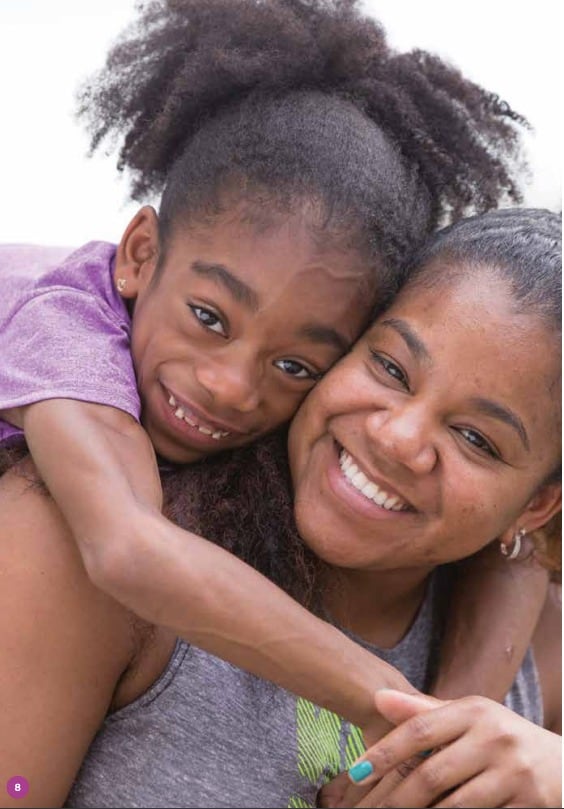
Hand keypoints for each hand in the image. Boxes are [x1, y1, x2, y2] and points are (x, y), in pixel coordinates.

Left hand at [341, 690, 561, 807]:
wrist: (563, 765)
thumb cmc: (502, 738)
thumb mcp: (469, 718)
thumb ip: (424, 712)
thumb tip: (377, 698)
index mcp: (475, 710)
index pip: (420, 730)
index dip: (385, 751)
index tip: (356, 772)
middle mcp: (495, 737)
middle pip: (432, 775)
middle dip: (396, 799)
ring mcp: (514, 773)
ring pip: (454, 805)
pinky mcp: (529, 803)